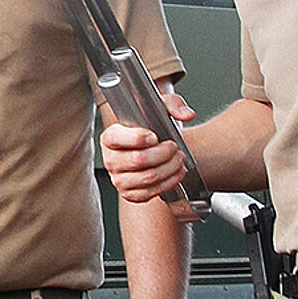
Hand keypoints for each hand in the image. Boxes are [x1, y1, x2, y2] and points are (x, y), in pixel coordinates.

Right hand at [100, 88, 194, 204]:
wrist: (152, 149)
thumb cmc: (152, 128)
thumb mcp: (159, 108)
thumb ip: (173, 104)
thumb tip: (187, 115)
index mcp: (110, 138)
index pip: (118, 139)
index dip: (140, 138)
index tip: (154, 136)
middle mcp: (110, 160)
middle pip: (138, 160)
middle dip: (163, 153)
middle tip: (174, 147)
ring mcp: (119, 180)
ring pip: (147, 177)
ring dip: (169, 168)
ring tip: (178, 159)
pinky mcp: (130, 194)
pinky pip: (150, 193)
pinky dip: (168, 183)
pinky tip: (176, 173)